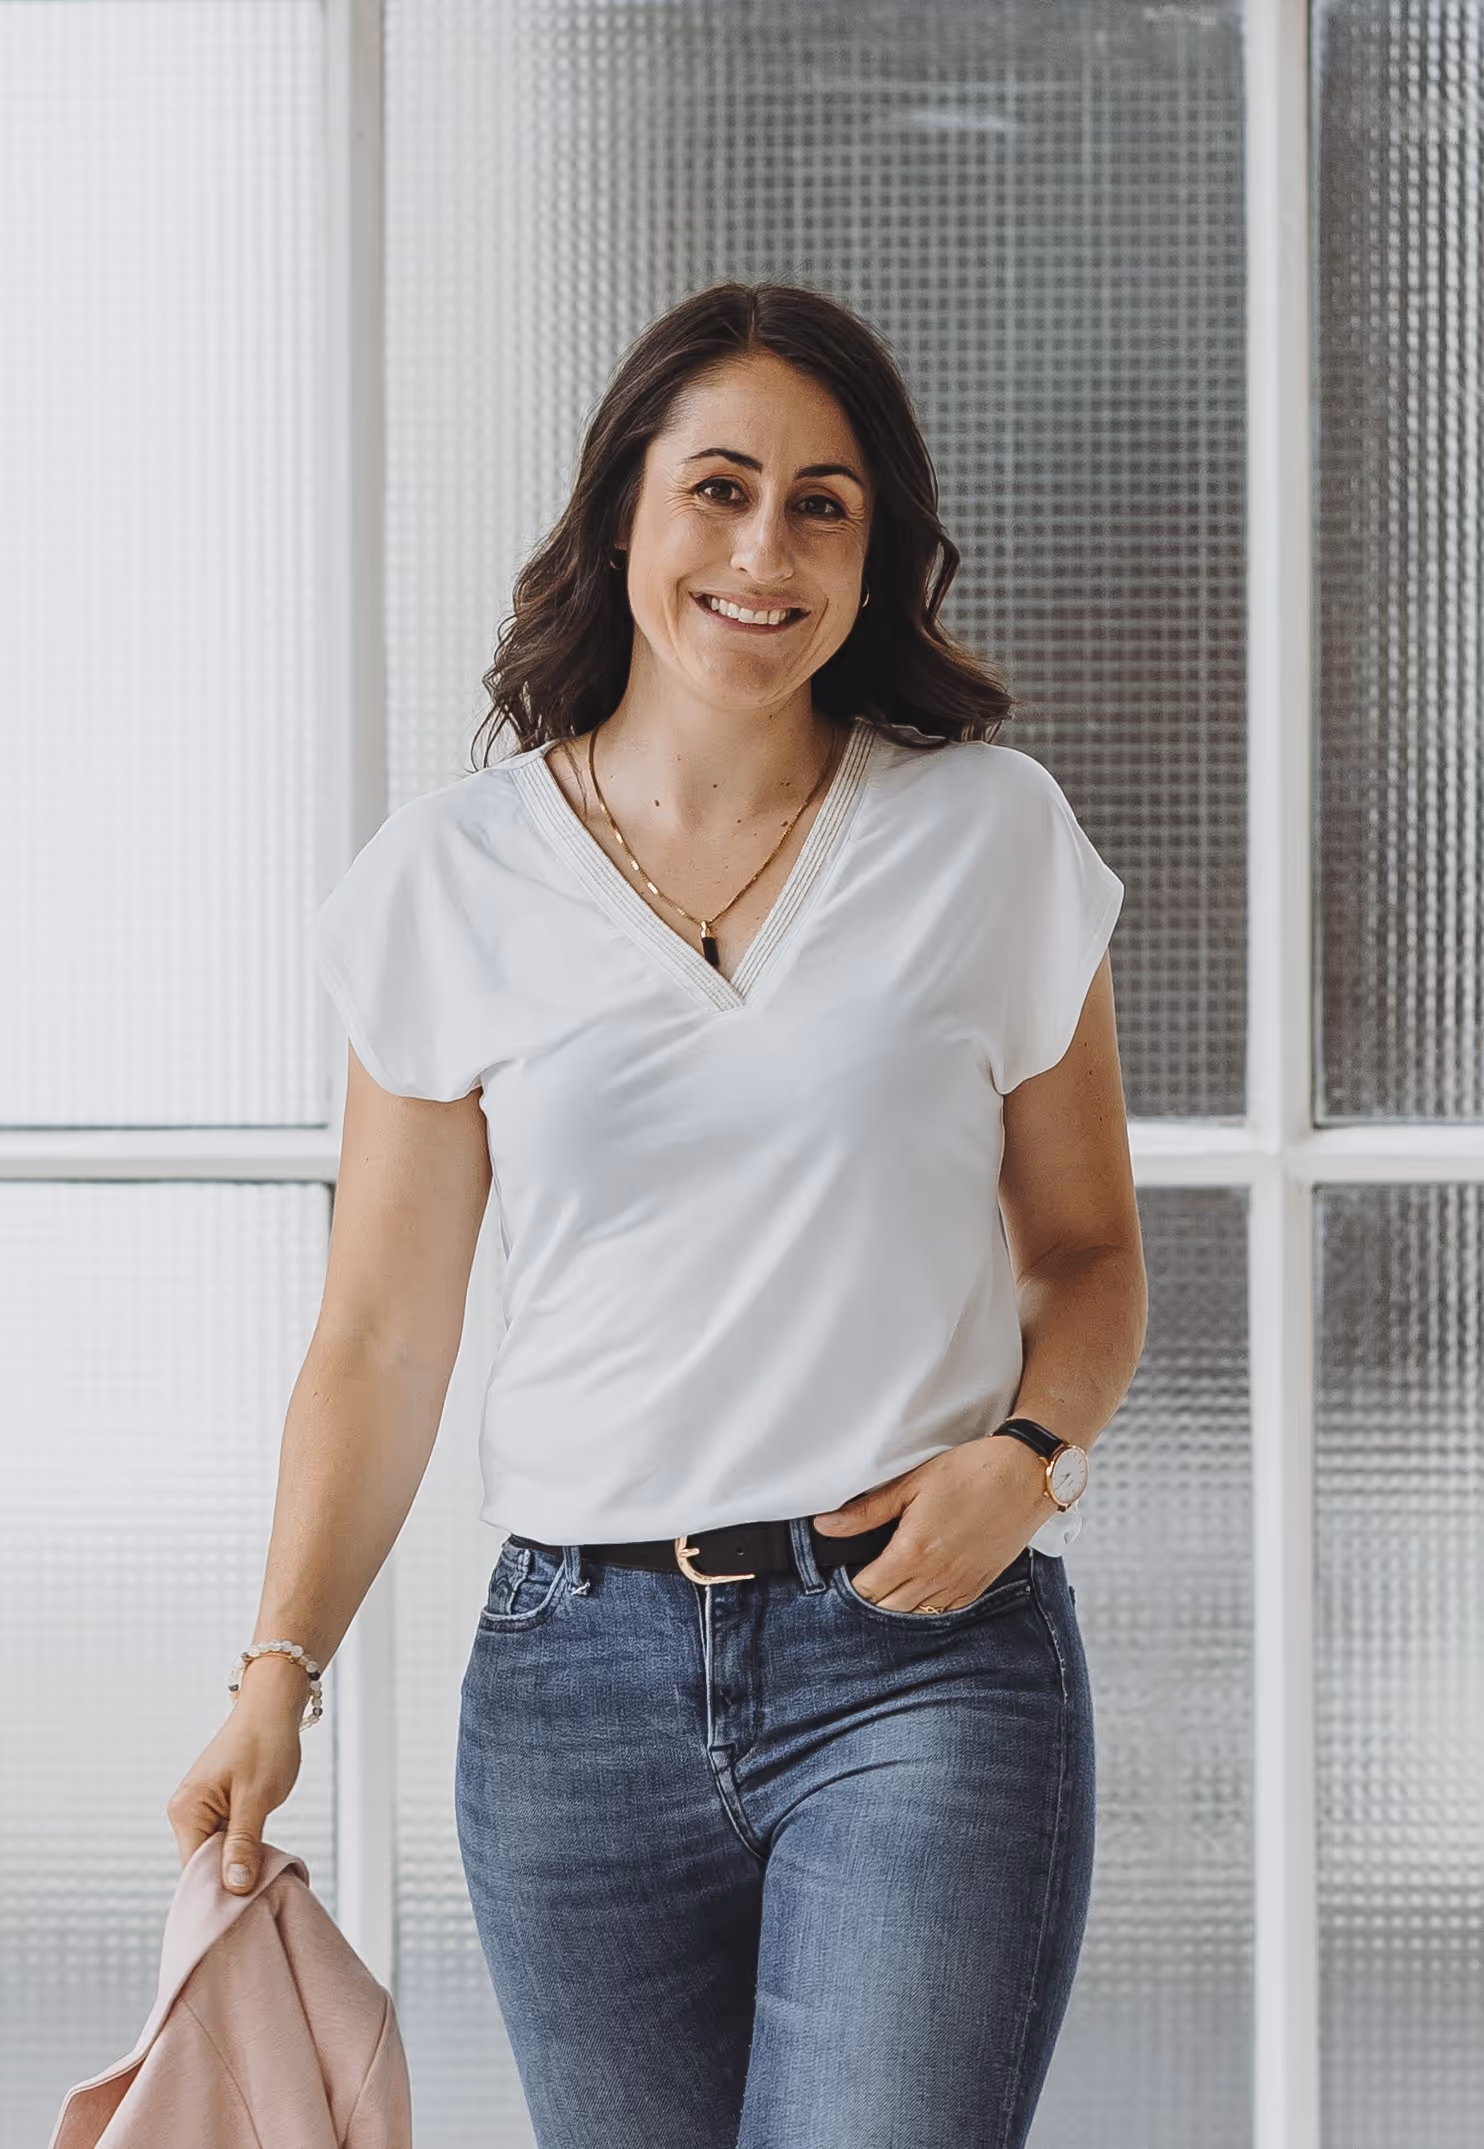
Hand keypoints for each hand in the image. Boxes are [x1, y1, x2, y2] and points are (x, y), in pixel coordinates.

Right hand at [166, 1654, 306, 1892]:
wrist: (272, 1706)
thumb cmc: (265, 1744)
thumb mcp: (257, 1797)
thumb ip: (243, 1844)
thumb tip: (233, 1889)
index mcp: (186, 1810)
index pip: (194, 1871)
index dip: (218, 1895)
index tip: (244, 1915)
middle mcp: (185, 1813)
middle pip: (203, 1867)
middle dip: (230, 1883)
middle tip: (260, 1901)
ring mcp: (200, 1811)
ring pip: (216, 1856)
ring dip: (238, 1867)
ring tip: (263, 1882)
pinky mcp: (216, 1808)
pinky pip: (224, 1842)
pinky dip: (241, 1852)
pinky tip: (260, 1863)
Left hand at [813, 1435, 1052, 1612]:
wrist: (1025, 1475)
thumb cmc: (971, 1472)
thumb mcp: (911, 1483)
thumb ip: (866, 1510)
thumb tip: (826, 1526)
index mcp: (912, 1553)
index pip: (866, 1591)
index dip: (849, 1586)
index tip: (842, 1573)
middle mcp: (935, 1578)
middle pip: (888, 1610)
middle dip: (870, 1599)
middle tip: (861, 1578)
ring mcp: (959, 1586)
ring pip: (916, 1616)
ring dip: (898, 1604)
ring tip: (888, 1583)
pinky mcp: (978, 1586)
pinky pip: (944, 1611)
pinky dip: (926, 1605)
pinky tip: (919, 1587)